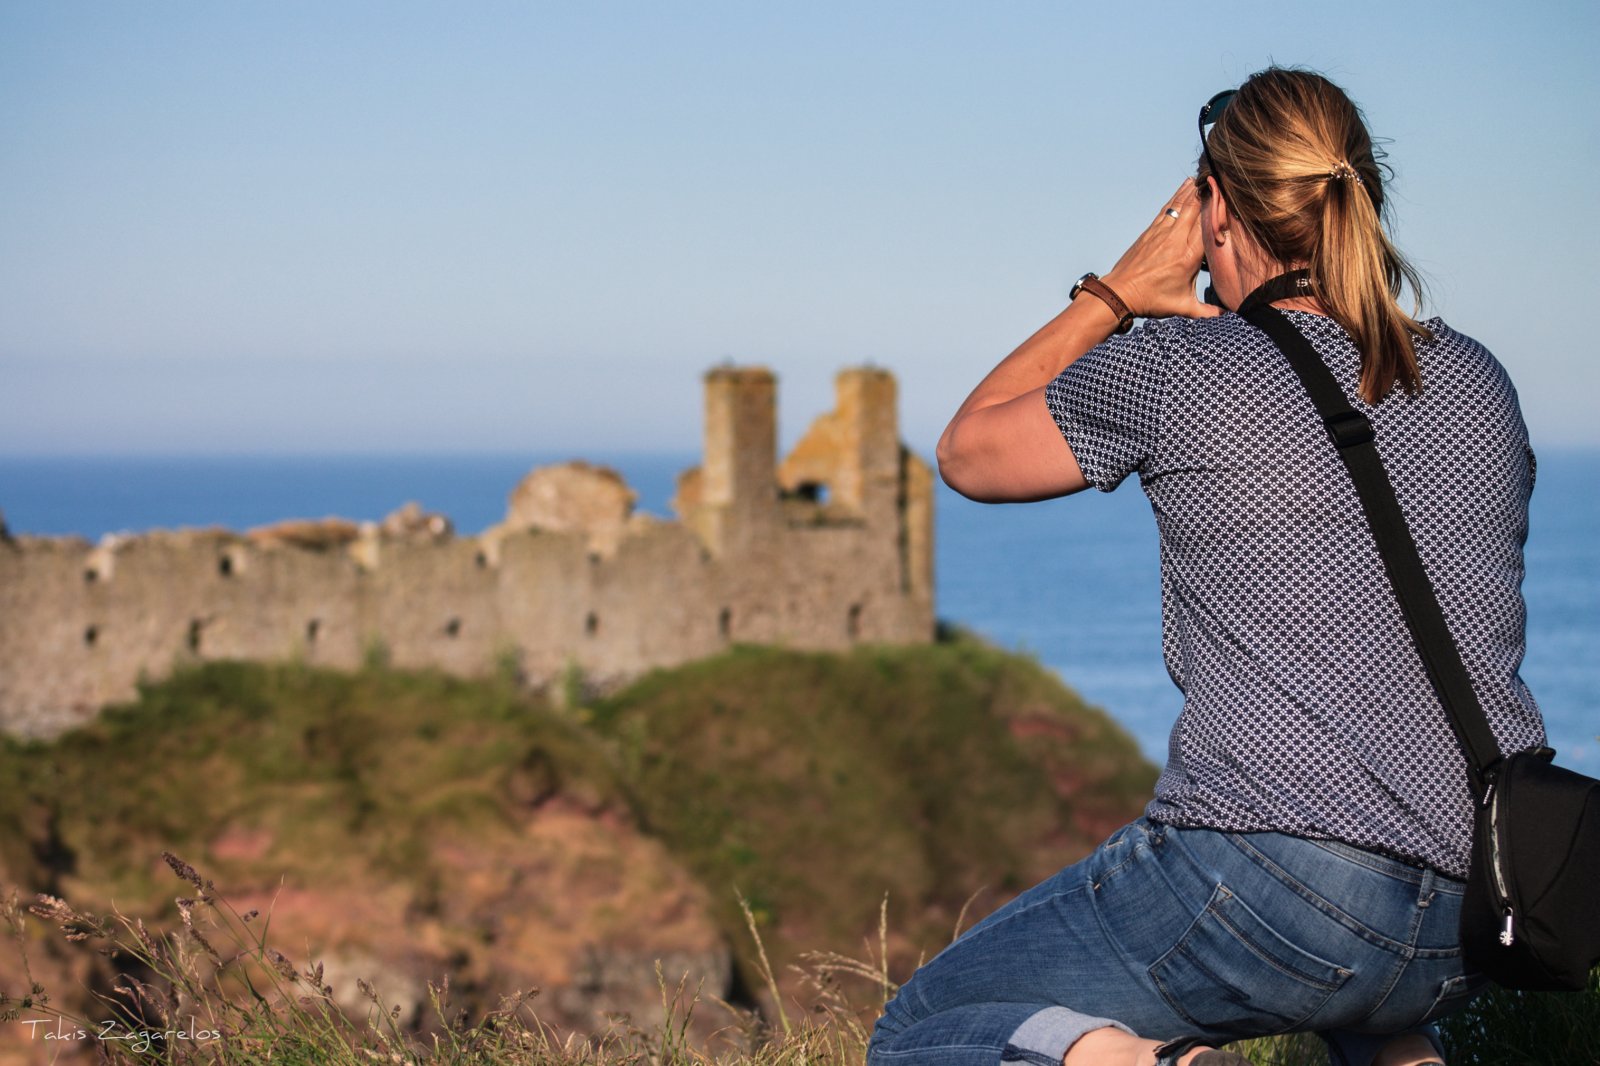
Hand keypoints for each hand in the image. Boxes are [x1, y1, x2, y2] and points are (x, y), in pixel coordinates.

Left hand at [1100, 180, 1219, 320]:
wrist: (1120, 293)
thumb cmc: (1151, 300)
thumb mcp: (1183, 308)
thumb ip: (1208, 312)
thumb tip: (1229, 318)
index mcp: (1189, 256)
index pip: (1208, 225)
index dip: (1219, 208)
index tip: (1231, 195)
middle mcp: (1176, 240)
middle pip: (1196, 208)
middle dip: (1208, 192)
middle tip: (1221, 176)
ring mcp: (1162, 233)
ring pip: (1181, 205)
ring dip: (1193, 189)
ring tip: (1205, 174)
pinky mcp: (1151, 231)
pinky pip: (1168, 208)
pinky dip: (1177, 196)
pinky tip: (1185, 186)